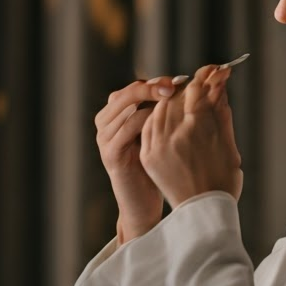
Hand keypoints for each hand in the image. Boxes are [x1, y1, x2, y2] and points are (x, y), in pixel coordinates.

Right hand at [94, 77, 172, 241]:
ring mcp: (104, 138)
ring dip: (152, 101)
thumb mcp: (155, 136)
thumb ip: (158, 113)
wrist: (142, 204)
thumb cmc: (153, 169)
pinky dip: (147, 120)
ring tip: (174, 100)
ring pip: (127, 107)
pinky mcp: (110, 153)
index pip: (133, 87)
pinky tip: (166, 122)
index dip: (156, 82)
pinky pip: (128, 128)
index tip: (181, 80)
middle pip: (127, 93)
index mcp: (114, 115)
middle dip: (153, 86)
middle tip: (176, 85)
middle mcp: (105, 123)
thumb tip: (181, 85)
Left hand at [140, 64, 243, 208]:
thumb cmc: (223, 180)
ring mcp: (158, 145)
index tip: (213, 71)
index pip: (197, 89)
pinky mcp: (148, 156)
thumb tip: (219, 85)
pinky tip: (168, 117)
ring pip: (160, 109)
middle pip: (176, 96)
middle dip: (189, 88)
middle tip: (200, 84)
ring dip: (171, 100)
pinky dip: (158, 117)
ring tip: (184, 100)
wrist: (203, 213)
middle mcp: (174, 134)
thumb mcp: (228, 144)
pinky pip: (149, 127)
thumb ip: (221, 112)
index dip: (205, 77)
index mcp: (198, 129)